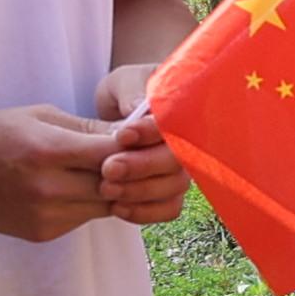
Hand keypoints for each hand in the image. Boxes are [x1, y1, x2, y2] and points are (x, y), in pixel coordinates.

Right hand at [0, 103, 144, 242]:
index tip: (140, 140)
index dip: (135, 148)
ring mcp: (44, 216)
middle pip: (117, 186)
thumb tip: (134, 135)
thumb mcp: (42, 116)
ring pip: (105, 207)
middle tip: (133, 157)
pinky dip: (88, 204)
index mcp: (48, 150)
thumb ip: (89, 129)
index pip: (115, 155)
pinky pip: (83, 219)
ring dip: (112, 190)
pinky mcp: (41, 233)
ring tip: (102, 170)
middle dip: (130, 172)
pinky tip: (73, 187)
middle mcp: (47, 188)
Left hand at [93, 67, 191, 224]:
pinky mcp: (169, 190)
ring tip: (106, 187)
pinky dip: (145, 212)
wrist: (119, 111)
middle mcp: (189, 140)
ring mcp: (180, 167)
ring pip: (175, 186)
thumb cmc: (125, 90)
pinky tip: (116, 207)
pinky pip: (169, 208)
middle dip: (142, 166)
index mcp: (182, 107)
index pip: (175, 123)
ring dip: (139, 191)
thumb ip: (131, 93)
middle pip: (178, 160)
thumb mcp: (123, 83)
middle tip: (109, 168)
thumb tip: (140, 109)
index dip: (150, 133)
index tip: (122, 135)